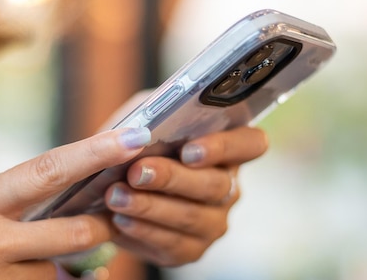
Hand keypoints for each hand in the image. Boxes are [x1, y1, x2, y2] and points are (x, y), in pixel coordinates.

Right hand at [0, 128, 150, 279]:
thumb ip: (25, 203)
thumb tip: (85, 202)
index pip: (49, 170)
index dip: (96, 153)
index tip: (133, 138)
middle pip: (72, 234)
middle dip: (100, 228)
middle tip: (110, 220)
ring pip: (58, 273)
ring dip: (55, 266)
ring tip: (20, 258)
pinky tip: (20, 272)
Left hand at [105, 126, 267, 265]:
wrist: (114, 185)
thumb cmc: (140, 144)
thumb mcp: (144, 118)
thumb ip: (147, 117)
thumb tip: (136, 133)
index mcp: (229, 148)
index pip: (251, 144)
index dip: (225, 147)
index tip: (189, 150)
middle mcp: (229, 186)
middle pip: (215, 184)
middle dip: (172, 178)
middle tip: (137, 171)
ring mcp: (214, 221)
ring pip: (191, 217)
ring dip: (150, 206)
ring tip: (116, 196)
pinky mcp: (191, 249)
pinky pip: (172, 244)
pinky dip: (143, 230)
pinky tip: (120, 220)